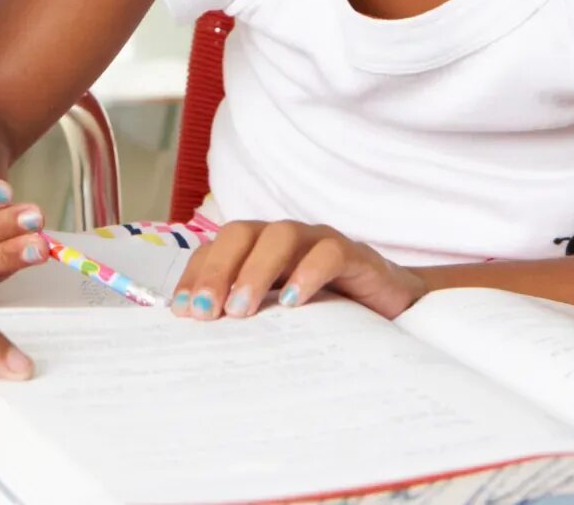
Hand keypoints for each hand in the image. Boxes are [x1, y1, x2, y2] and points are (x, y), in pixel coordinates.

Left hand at [171, 221, 426, 321]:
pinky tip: (292, 302)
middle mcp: (282, 239)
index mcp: (256, 250)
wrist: (393, 307)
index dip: (194, 276)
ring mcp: (317, 241)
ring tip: (240, 310)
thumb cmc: (326, 313)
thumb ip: (246, 317)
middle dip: (217, 271)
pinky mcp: (353, 254)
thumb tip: (199, 339)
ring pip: (279, 236)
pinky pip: (328, 253)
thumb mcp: (278, 318)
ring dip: (255, 271)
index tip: (181, 312)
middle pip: (239, 234)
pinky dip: (307, 273)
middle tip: (205, 312)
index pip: (215, 250)